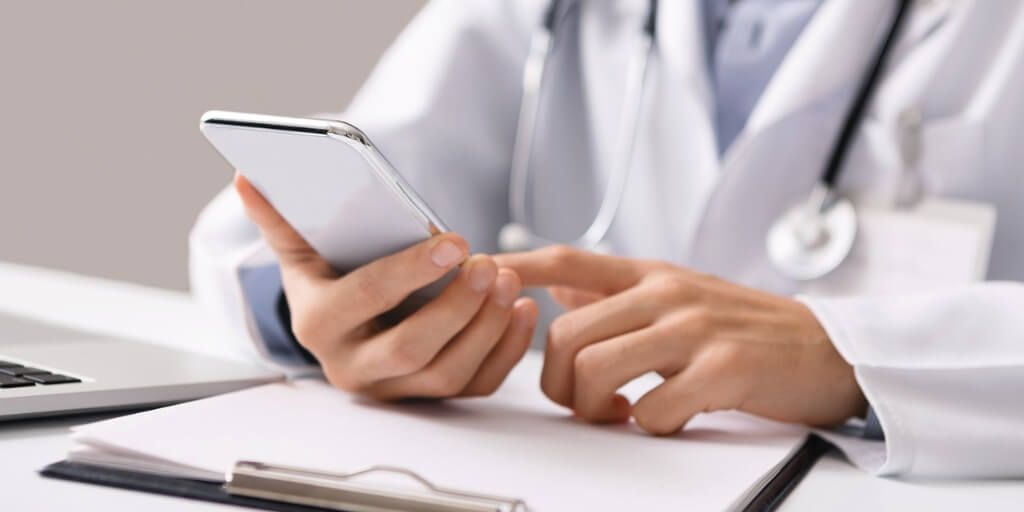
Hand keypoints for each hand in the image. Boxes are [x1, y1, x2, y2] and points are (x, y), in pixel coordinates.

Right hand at [235, 174, 537, 399]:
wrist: (341, 327)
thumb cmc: (328, 277)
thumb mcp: (301, 248)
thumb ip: (281, 216)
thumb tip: (247, 177)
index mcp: (318, 324)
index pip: (366, 298)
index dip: (411, 270)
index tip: (454, 241)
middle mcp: (352, 366)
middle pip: (411, 348)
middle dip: (456, 307)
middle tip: (489, 265)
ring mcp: (393, 388)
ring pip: (447, 372)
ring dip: (487, 328)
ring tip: (509, 282)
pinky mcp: (428, 397)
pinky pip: (474, 384)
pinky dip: (505, 350)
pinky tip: (523, 310)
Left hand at [495, 246, 865, 434]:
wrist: (827, 350)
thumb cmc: (749, 328)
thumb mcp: (680, 295)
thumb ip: (618, 292)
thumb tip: (561, 286)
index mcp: (653, 276)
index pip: (569, 261)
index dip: (518, 267)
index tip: (480, 275)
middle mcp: (668, 294)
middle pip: (567, 334)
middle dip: (559, 381)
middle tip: (583, 402)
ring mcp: (695, 329)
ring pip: (598, 368)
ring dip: (595, 406)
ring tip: (619, 413)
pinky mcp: (723, 369)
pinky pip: (652, 408)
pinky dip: (650, 424)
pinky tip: (669, 417)